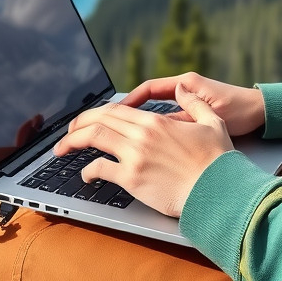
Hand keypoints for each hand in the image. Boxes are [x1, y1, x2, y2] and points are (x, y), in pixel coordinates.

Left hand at [53, 81, 234, 217]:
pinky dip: (88, 171)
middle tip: (67, 133)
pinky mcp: (132, 179)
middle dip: (77, 125)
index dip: (95, 113)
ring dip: (73, 142)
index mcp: (156, 121)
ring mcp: (135, 157)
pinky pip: (100, 169)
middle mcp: (142, 135)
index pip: (115, 110)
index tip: (86, 120)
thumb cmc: (218, 161)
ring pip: (94, 139)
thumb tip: (182, 90)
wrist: (219, 190)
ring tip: (62, 150)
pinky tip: (86, 176)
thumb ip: (194, 103)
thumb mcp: (212, 122)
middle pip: (99, 121)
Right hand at [122, 72, 265, 136]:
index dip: (130, 99)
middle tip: (109, 122)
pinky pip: (167, 118)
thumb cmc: (239, 110)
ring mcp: (188, 101)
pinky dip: (156, 127)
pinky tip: (146, 141)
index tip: (115, 111)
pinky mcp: (193, 113)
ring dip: (140, 120)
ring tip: (121, 133)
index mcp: (186, 84)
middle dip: (128, 110)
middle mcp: (185, 90)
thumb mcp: (210, 115)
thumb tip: (156, 123)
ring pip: (156, 110)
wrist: (261, 112)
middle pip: (148, 98)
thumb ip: (183, 117)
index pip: (150, 88)